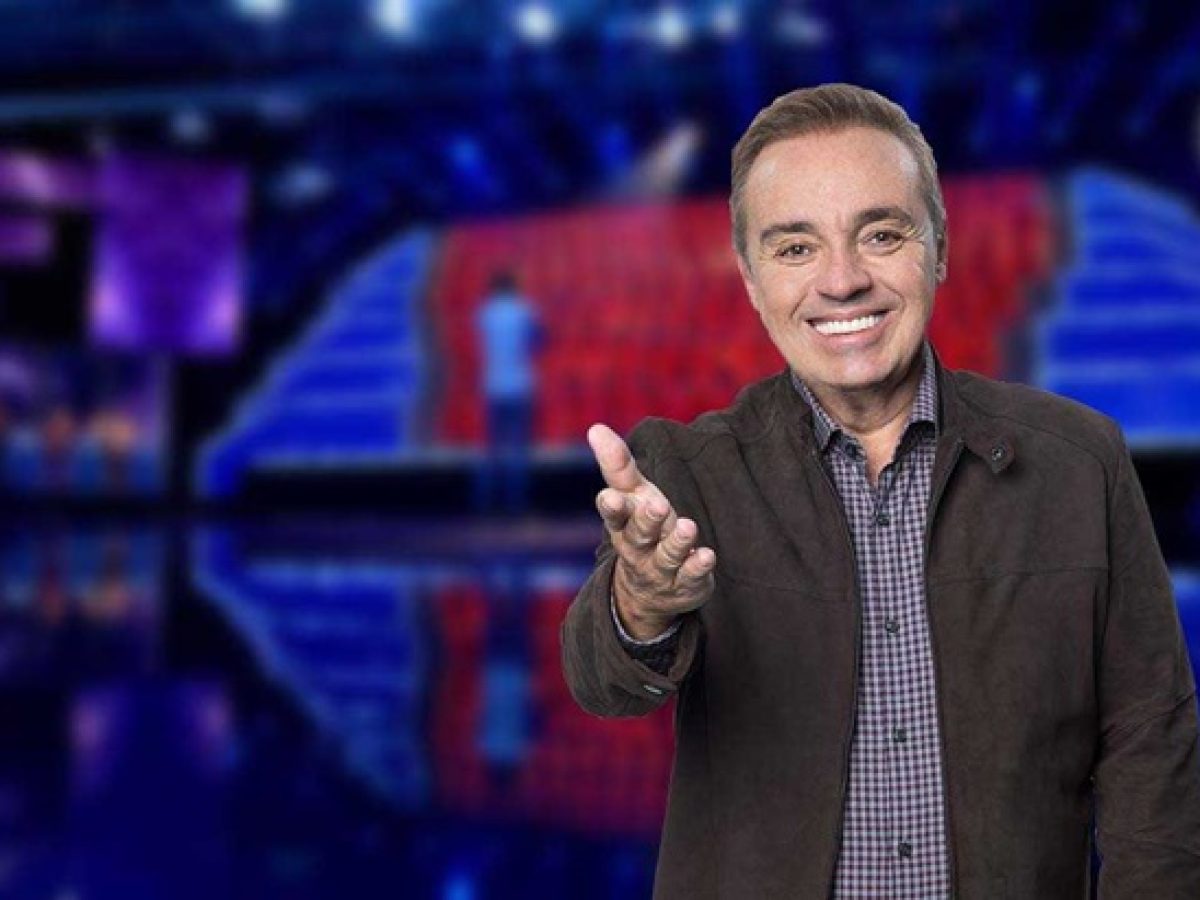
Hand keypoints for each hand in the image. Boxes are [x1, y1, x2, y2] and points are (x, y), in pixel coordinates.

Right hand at [587, 423, 716, 640]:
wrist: (651, 591)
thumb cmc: (642, 528)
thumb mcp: (632, 497)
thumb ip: (618, 466)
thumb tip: (595, 428)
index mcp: (624, 525)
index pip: (614, 516)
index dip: (612, 507)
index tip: (610, 497)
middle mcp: (639, 549)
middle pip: (639, 535)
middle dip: (647, 521)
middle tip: (657, 505)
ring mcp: (662, 569)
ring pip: (667, 557)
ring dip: (677, 543)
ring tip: (688, 527)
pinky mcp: (686, 584)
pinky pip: (691, 577)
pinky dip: (698, 567)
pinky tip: (707, 556)